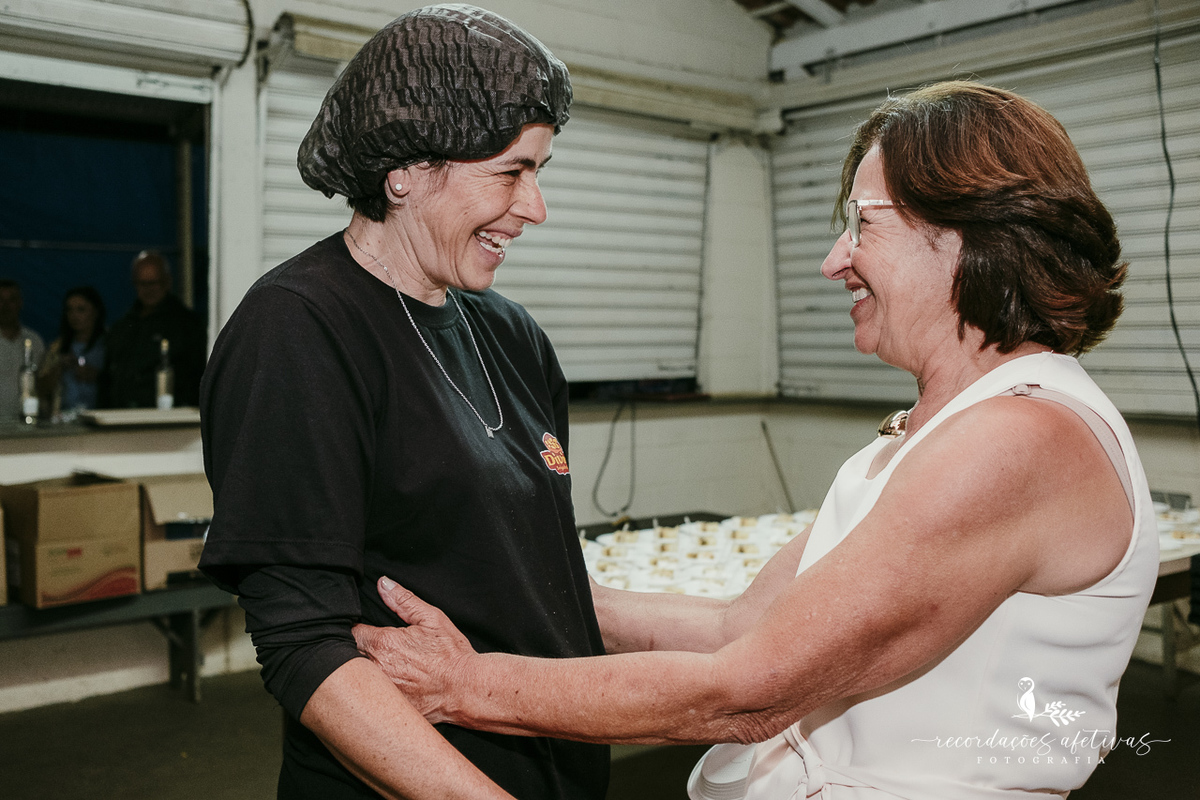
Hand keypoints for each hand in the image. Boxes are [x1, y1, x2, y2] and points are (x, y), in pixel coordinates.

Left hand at [353, 576, 476, 724]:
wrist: (468, 690)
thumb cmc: (452, 654)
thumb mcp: (431, 619)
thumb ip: (404, 600)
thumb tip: (383, 583)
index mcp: (383, 643)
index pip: (351, 633)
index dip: (355, 630)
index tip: (364, 631)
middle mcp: (376, 669)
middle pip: (348, 658)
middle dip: (355, 652)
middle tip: (373, 650)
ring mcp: (380, 692)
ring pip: (356, 681)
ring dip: (362, 674)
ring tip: (382, 669)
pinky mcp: (387, 709)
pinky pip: (370, 701)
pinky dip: (375, 694)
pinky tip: (390, 689)